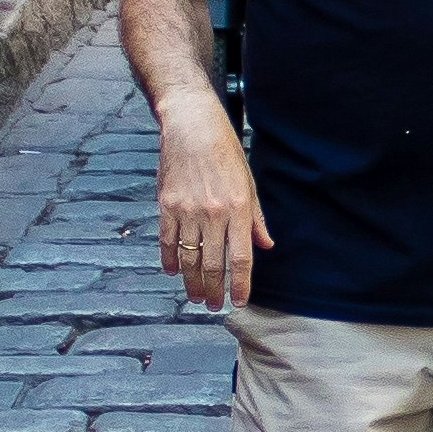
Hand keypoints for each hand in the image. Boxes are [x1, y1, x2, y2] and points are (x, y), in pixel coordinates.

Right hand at [158, 119, 269, 308]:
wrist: (191, 126)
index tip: (238, 301)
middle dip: (214, 290)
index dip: (240, 284)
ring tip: (195, 297)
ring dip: (192, 282)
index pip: (241, 258)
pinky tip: (174, 271)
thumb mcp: (249, 183)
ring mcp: (187, 211)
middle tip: (212, 305)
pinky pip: (167, 241)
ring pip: (189, 258)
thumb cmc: (225, 152)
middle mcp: (213, 214)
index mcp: (238, 209)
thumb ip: (256, 219)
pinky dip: (170, 259)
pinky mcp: (167, 205)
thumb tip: (266, 246)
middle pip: (213, 264)